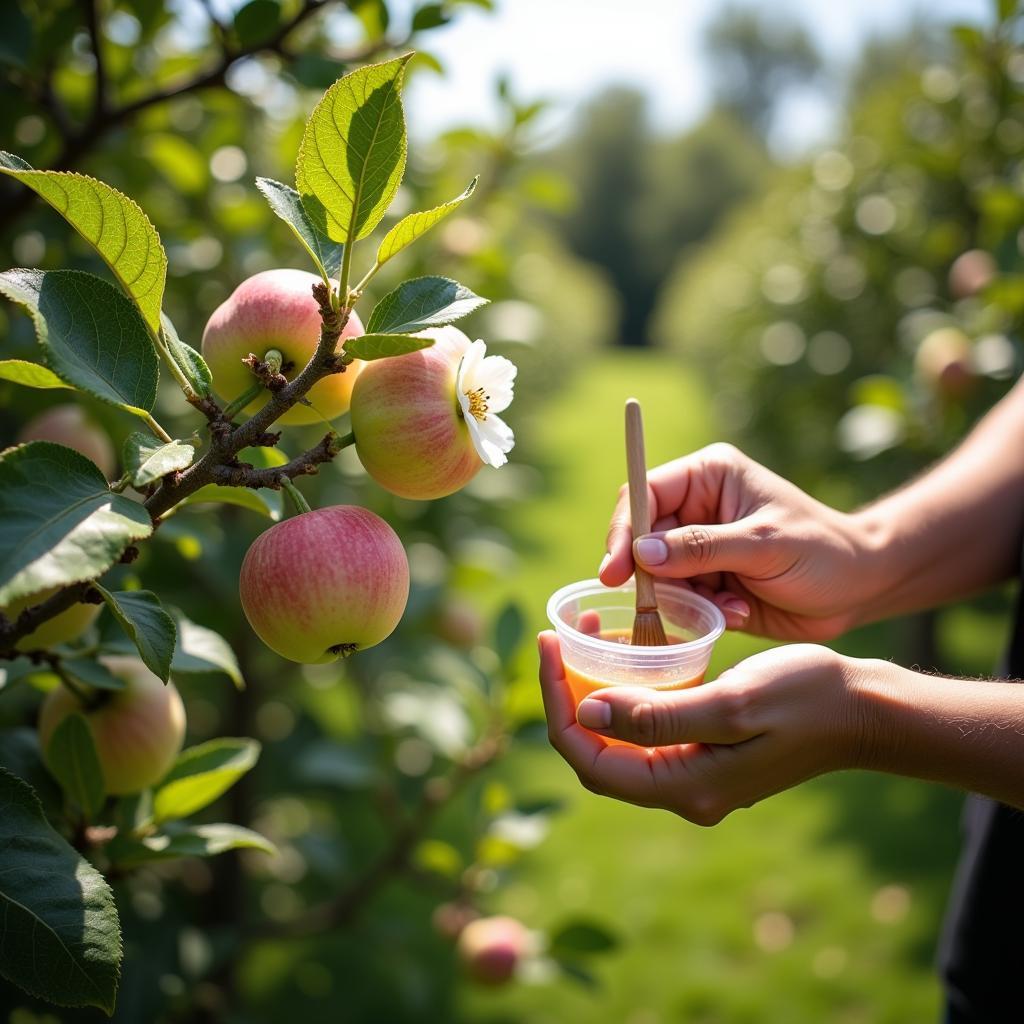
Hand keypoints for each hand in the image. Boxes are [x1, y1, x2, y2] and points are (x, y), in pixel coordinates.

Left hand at [538, 632, 866, 824]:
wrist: (864, 709)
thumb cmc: (806, 698)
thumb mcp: (731, 702)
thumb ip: (656, 717)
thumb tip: (586, 715)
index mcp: (684, 787)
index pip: (590, 760)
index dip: (557, 706)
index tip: (548, 647)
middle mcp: (683, 790)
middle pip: (597, 751)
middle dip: (568, 695)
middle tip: (561, 637)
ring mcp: (694, 773)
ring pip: (620, 737)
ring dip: (596, 689)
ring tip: (592, 632)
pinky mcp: (705, 751)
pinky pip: (648, 727)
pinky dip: (629, 692)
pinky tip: (630, 651)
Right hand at [601, 442, 876, 641]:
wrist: (860, 590)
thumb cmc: (822, 552)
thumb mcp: (764, 545)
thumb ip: (701, 548)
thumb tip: (640, 553)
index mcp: (708, 476)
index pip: (645, 494)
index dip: (624, 530)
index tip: (616, 570)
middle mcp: (696, 507)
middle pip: (642, 538)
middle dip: (654, 574)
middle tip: (664, 603)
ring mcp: (700, 545)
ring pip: (657, 574)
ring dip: (684, 598)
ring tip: (729, 604)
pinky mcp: (707, 578)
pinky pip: (679, 598)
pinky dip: (701, 611)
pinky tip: (738, 611)